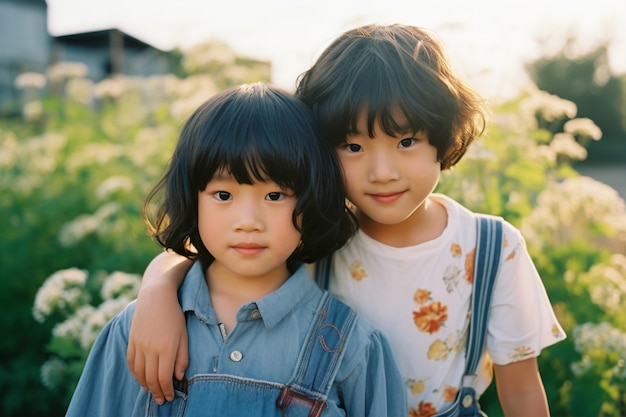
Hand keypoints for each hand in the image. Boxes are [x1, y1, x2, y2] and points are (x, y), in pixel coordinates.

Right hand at [127, 283, 188, 403]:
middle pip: (151, 379)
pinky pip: (131, 363)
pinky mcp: (131, 341)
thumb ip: (182, 358)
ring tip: (152, 391)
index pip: (164, 378)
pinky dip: (136, 374)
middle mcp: (151, 349)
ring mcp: (139, 345)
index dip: (167, 391)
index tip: (170, 397)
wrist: (155, 296)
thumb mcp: (184, 336)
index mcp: (167, 349)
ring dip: (145, 385)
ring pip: (139, 373)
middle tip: (161, 400)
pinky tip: (141, 378)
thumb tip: (178, 377)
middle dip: (157, 392)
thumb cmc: (174, 315)